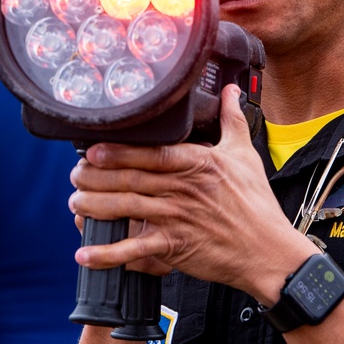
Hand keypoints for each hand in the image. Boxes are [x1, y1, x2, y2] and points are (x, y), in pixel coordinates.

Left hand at [68, 84, 313, 299]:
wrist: (269, 252)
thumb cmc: (257, 205)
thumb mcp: (245, 155)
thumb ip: (232, 119)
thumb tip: (231, 90)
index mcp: (197, 163)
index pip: (151, 154)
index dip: (118, 151)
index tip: (93, 149)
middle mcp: (182, 190)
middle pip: (130, 179)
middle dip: (95, 177)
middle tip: (75, 175)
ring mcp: (176, 219)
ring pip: (126, 210)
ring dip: (95, 208)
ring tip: (75, 203)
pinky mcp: (175, 248)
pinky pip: (135, 251)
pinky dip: (108, 254)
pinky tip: (85, 253)